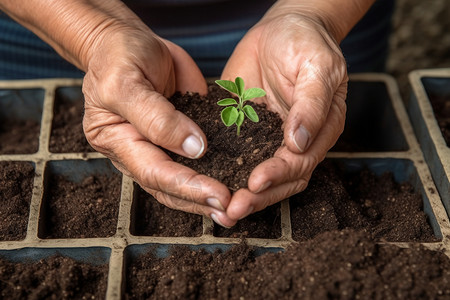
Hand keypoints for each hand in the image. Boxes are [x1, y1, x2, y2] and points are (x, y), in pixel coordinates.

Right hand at [82, 24, 234, 226]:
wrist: (127, 42)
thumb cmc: (118, 56)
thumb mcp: (127, 81)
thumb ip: (157, 116)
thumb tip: (194, 148)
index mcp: (119, 142)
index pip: (154, 172)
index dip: (187, 186)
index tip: (218, 194)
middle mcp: (140, 151)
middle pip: (169, 186)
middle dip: (201, 200)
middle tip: (232, 210)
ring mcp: (161, 145)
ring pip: (184, 179)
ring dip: (208, 196)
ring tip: (236, 208)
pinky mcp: (181, 134)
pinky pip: (199, 157)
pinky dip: (216, 170)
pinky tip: (236, 181)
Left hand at [221, 12, 347, 220]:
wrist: (282, 27)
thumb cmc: (306, 42)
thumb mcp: (317, 66)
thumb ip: (312, 104)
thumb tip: (299, 142)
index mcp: (318, 130)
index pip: (300, 162)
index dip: (278, 175)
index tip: (256, 181)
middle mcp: (294, 141)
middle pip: (279, 180)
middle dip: (257, 197)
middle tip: (232, 209)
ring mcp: (268, 138)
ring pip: (256, 175)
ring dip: (239, 193)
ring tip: (218, 209)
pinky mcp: (245, 130)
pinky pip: (234, 155)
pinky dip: (222, 171)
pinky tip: (204, 181)